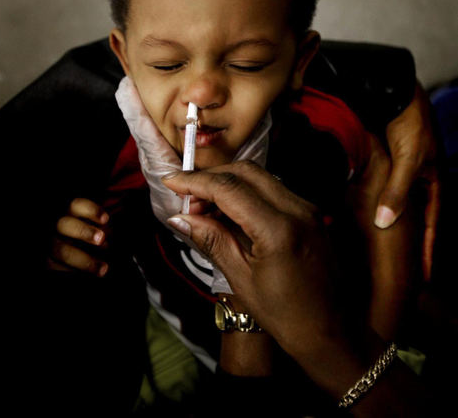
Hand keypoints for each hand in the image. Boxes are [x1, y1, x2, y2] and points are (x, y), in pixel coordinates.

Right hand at [46, 198, 109, 276]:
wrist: (74, 260)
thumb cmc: (91, 240)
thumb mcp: (97, 230)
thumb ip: (102, 229)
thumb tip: (108, 233)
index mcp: (70, 213)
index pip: (77, 205)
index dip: (91, 210)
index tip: (105, 219)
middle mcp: (57, 227)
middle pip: (65, 225)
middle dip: (84, 231)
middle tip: (101, 238)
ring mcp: (51, 245)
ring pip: (62, 251)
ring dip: (84, 260)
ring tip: (104, 268)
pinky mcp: (48, 262)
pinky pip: (57, 268)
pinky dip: (74, 273)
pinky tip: (88, 276)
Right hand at [163, 163, 430, 414]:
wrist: (332, 332)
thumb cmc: (285, 315)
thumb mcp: (241, 279)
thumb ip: (211, 240)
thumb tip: (179, 217)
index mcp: (279, 228)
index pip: (229, 188)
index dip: (195, 181)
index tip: (170, 181)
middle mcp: (297, 208)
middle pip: (245, 171)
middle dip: (211, 177)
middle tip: (186, 197)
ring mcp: (307, 207)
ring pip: (259, 176)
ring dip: (228, 182)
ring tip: (203, 205)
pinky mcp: (309, 212)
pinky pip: (272, 189)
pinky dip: (246, 191)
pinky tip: (228, 210)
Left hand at [376, 81, 439, 280]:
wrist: (393, 91)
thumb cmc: (409, 123)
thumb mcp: (408, 161)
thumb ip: (396, 192)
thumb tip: (385, 224)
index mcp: (432, 182)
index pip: (432, 225)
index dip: (427, 251)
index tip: (423, 278)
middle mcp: (417, 180)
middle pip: (412, 219)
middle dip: (407, 245)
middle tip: (400, 272)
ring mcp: (399, 172)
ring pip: (393, 206)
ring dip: (386, 227)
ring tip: (377, 253)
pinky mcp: (382, 164)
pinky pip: (376, 190)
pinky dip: (369, 205)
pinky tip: (355, 217)